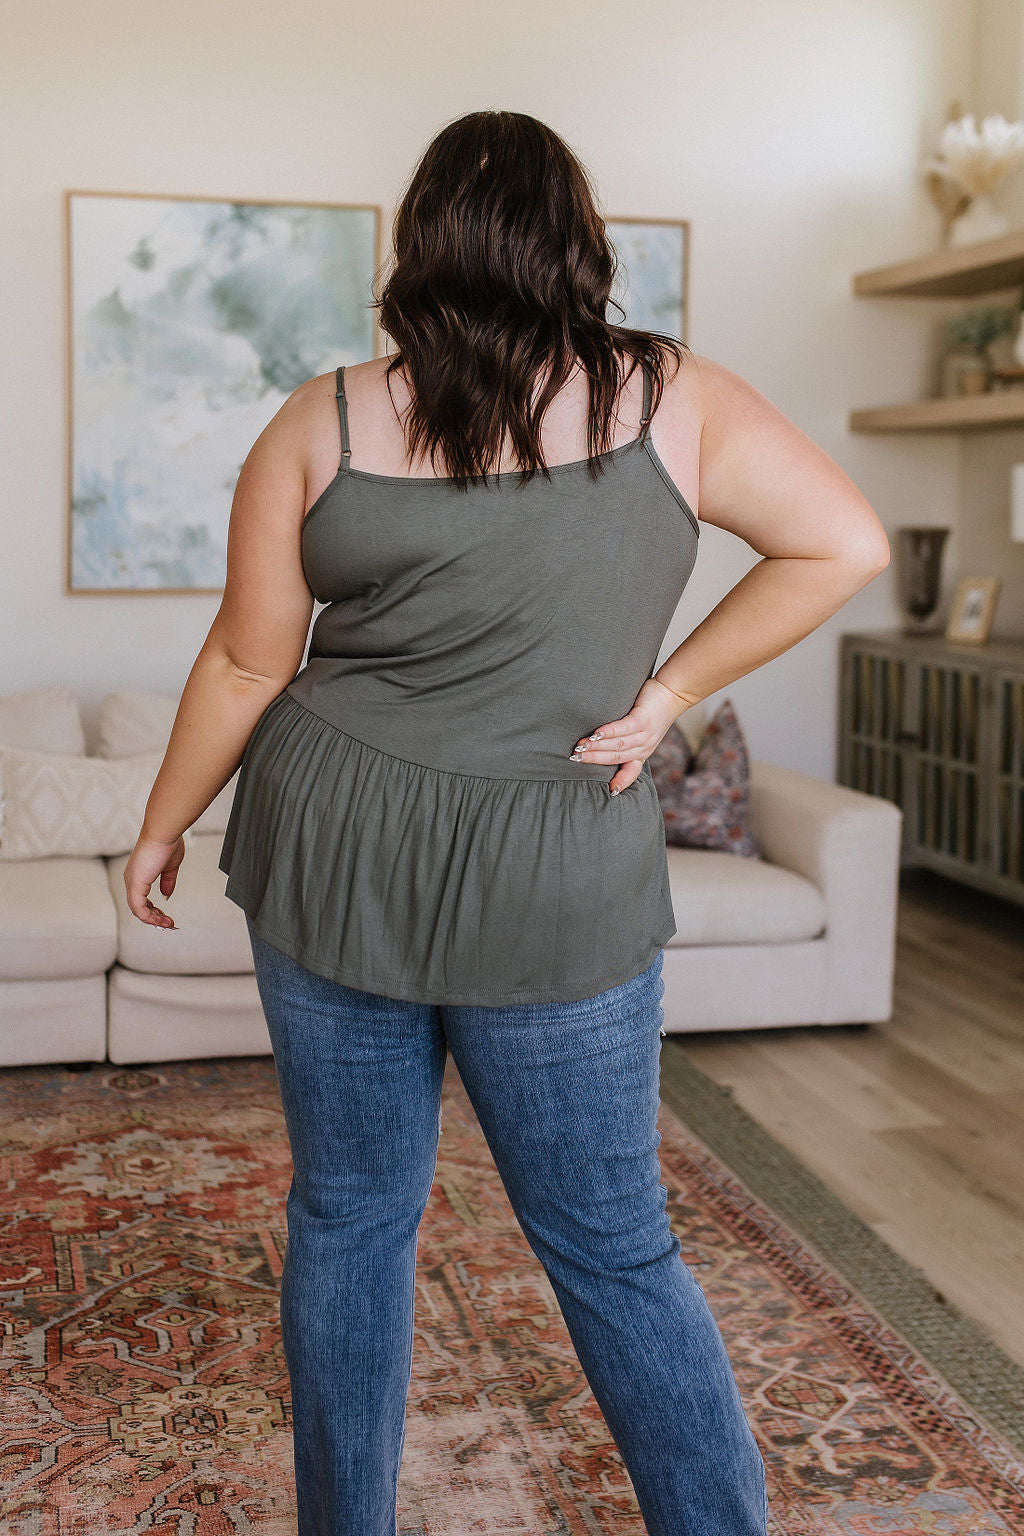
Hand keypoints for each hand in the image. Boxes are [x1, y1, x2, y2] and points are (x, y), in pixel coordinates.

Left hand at [123, 831, 184, 927]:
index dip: (153, 910)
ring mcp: (132, 882)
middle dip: (154, 917)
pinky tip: (160, 919)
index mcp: (139, 874)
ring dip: (153, 919)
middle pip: (138, 907)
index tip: (166, 915)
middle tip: (168, 924)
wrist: (164, 832)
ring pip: (138, 910)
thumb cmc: (167, 842)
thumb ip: (167, 882)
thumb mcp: (170, 867)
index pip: (142, 899)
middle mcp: (132, 878)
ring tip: (167, 924)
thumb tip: (166, 895)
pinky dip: (149, 917)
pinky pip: (138, 908)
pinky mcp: (136, 884)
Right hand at [570, 677, 689, 793]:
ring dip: (596, 747)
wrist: (673, 692)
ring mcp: (645, 734)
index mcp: (642, 752)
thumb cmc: (653, 710)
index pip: (632, 772)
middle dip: (593, 760)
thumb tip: (597, 741)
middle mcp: (644, 747)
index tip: (610, 792)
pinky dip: (608, 732)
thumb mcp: (642, 731)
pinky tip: (596, 733)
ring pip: (617, 745)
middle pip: (615, 757)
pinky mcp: (643, 719)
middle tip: (574, 758)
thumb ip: (625, 739)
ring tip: (579, 746)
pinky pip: (624, 729)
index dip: (621, 782)